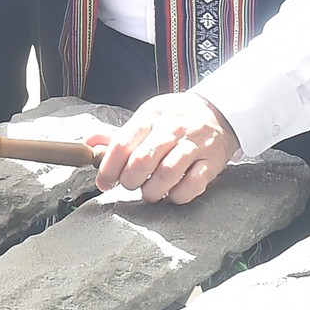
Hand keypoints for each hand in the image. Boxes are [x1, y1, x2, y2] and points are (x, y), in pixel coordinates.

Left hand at [93, 91, 239, 204]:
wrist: (218, 113)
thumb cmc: (176, 119)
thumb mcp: (147, 119)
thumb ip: (118, 135)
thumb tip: (90, 144)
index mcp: (151, 116)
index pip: (123, 143)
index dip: (108, 167)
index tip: (103, 182)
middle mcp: (173, 128)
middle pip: (142, 161)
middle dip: (129, 181)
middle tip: (129, 185)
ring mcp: (194, 145)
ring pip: (166, 174)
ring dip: (151, 191)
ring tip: (148, 193)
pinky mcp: (212, 161)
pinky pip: (193, 185)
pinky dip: (178, 195)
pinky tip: (172, 193)